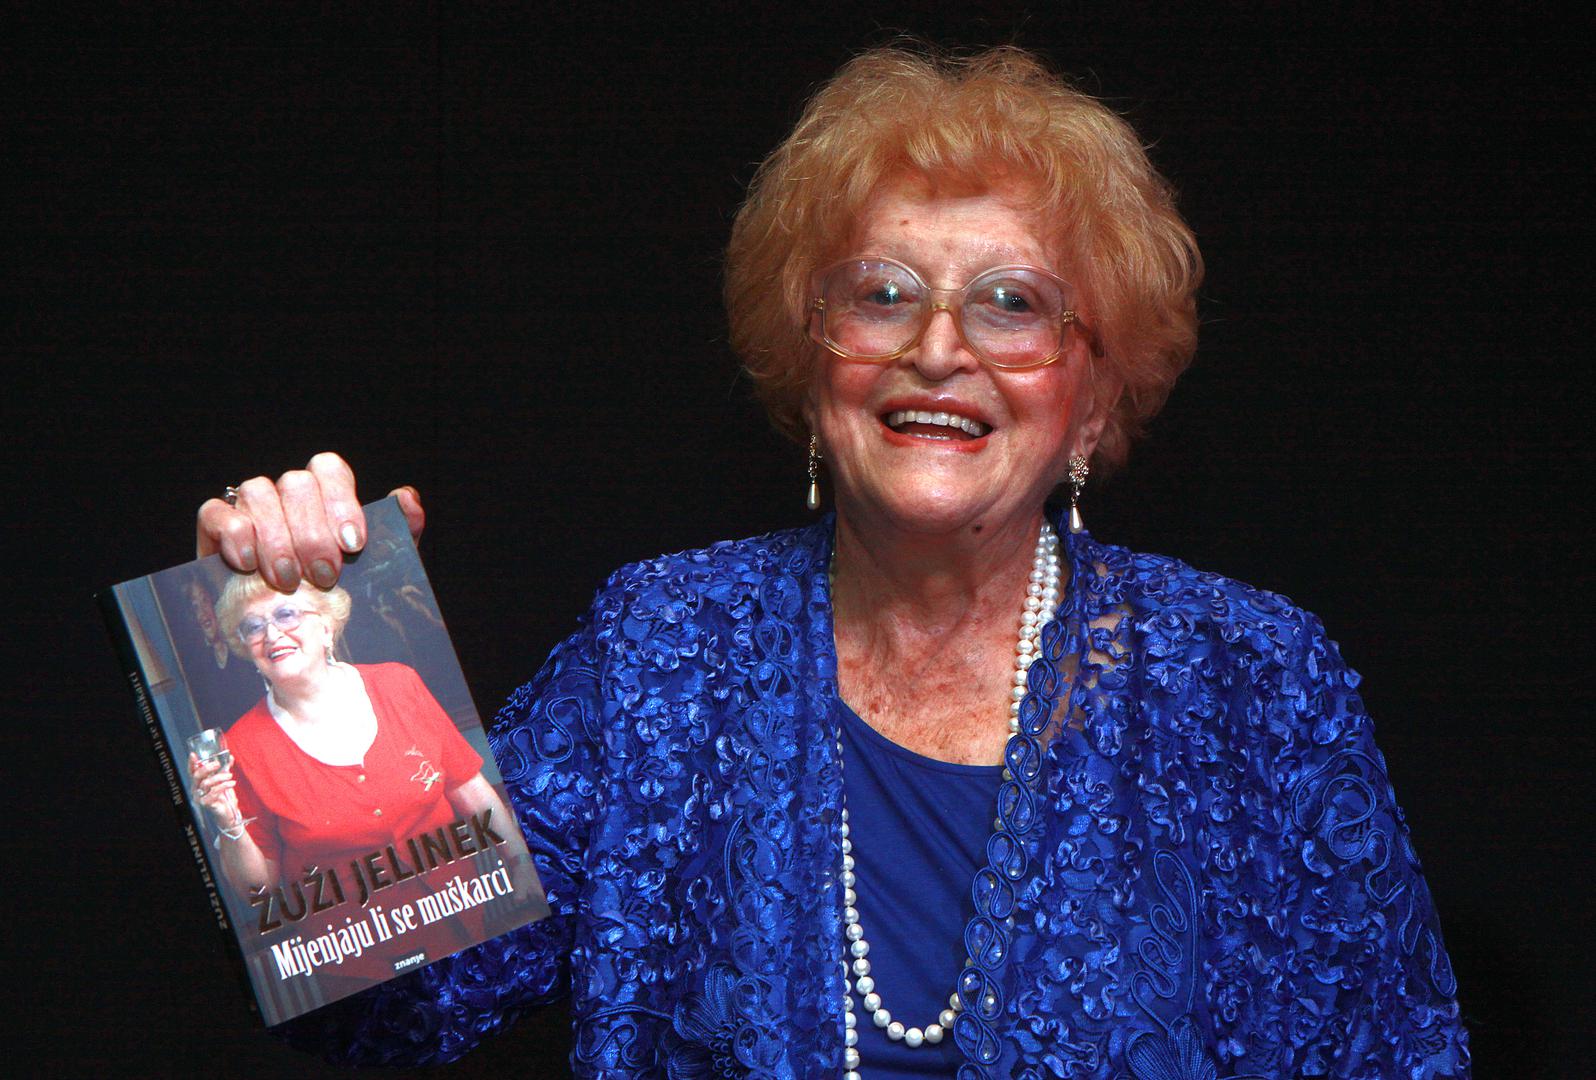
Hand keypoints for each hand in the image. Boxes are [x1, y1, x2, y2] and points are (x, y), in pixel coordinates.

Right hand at [189, 752, 241, 830]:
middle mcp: (196, 790)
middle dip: (207, 768)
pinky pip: (213, 793)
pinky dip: (223, 786)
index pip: (192, 772)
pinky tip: (232, 783)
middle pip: (197, 776)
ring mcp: (199, 797)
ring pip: (205, 783)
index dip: (191, 763)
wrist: (229, 813)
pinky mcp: (206, 804)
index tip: (193, 754)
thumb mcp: (224, 780)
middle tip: (218, 764)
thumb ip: (225, 769)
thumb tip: (230, 757)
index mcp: (199, 783)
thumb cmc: (224, 797)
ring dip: (219, 777)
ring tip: (230, 776)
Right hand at [195, 452, 423, 590]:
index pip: (328, 468)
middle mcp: (286, 497)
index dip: (341, 500)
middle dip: (312, 533)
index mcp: (324, 497)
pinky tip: (249, 563)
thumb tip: (406, 498)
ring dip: (277, 539)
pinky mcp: (214, 531)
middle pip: (296, 483)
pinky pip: (214, 511)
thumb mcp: (377, 572)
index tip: (352, 544)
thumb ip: (399, 534)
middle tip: (324, 575)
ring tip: (289, 580)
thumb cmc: (337, 600)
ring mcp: (249, 510)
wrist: (293, 644)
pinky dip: (234, 533)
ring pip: (258, 492)